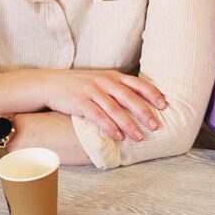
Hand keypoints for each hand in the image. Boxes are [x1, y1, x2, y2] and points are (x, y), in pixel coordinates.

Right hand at [43, 70, 166, 140]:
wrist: (50, 83)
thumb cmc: (80, 85)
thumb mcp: (101, 81)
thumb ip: (118, 88)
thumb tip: (140, 102)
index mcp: (113, 76)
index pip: (137, 83)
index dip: (152, 94)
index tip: (165, 105)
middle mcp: (104, 82)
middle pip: (129, 97)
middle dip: (144, 112)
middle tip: (156, 126)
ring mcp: (92, 91)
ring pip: (115, 109)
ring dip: (128, 124)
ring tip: (139, 137)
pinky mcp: (79, 102)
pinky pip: (98, 115)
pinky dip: (109, 127)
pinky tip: (117, 137)